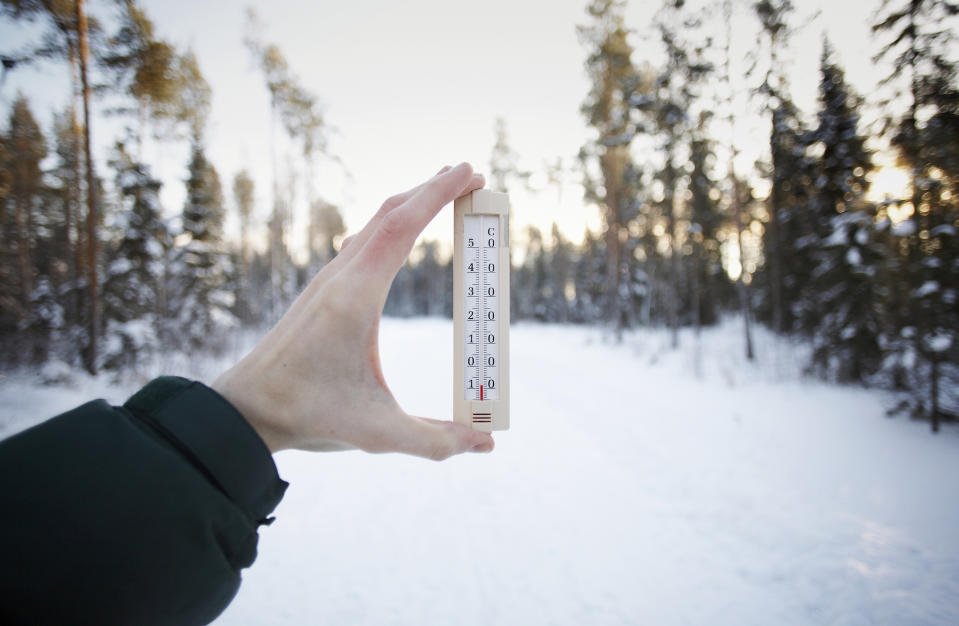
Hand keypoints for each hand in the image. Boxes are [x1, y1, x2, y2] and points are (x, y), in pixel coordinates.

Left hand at [212, 163, 494, 458]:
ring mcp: (327, 281)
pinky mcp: (322, 291)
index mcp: (355, 297)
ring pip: (373, 224)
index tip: (470, 172)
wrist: (244, 410)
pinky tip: (399, 234)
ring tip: (443, 193)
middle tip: (472, 176)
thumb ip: (435, 440)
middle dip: (432, 189)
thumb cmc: (307, 415)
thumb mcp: (376, 433)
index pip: (401, 227)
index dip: (437, 194)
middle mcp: (339, 278)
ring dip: (410, 203)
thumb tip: (486, 445)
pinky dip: (391, 223)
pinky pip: (363, 241)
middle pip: (389, 214)